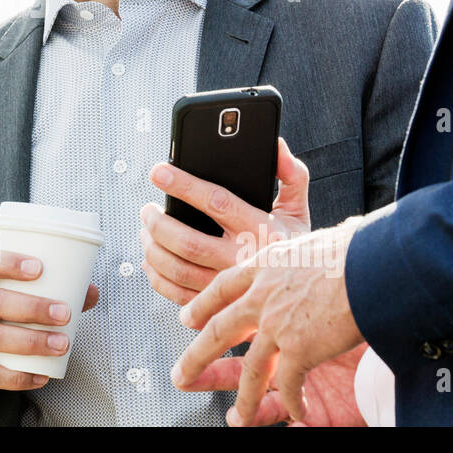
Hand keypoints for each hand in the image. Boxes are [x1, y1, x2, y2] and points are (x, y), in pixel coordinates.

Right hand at [0, 248, 100, 425]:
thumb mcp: (3, 307)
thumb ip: (42, 297)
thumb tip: (88, 292)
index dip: (8, 262)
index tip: (39, 268)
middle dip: (32, 307)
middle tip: (64, 314)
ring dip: (31, 341)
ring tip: (61, 344)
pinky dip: (19, 377)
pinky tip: (41, 376)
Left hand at [139, 137, 309, 305]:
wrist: (305, 294)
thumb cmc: (294, 250)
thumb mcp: (298, 210)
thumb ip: (290, 176)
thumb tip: (277, 146)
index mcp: (260, 231)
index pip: (216, 202)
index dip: (183, 185)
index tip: (160, 172)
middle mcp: (241, 260)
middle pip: (188, 242)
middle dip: (158, 223)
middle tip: (147, 209)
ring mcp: (226, 286)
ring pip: (177, 269)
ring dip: (153, 248)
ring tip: (147, 230)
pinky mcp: (215, 306)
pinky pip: (176, 293)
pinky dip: (156, 276)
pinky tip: (151, 260)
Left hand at [170, 220, 364, 425]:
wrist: (375, 261)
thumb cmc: (358, 246)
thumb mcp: (317, 240)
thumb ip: (307, 256)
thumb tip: (322, 247)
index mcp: (266, 265)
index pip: (224, 286)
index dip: (202, 304)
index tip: (186, 318)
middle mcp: (263, 296)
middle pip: (219, 330)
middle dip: (197, 357)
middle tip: (181, 373)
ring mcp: (276, 324)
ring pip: (250, 370)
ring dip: (244, 399)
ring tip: (237, 417)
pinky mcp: (298, 349)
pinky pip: (288, 386)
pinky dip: (294, 403)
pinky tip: (299, 414)